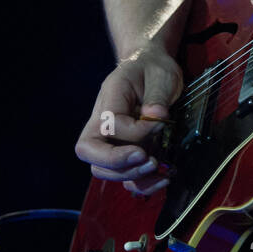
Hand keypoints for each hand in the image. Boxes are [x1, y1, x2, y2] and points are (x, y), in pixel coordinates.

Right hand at [74, 44, 182, 196]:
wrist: (150, 67)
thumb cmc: (153, 69)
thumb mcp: (161, 74)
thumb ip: (157, 94)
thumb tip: (156, 116)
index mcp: (109, 99)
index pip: (110, 125)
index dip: (135, 132)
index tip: (159, 123)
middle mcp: (102, 122)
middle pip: (90, 152)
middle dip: (117, 163)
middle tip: (148, 158)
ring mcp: (110, 140)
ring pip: (103, 170)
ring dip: (130, 176)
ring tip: (157, 167)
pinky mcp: (124, 152)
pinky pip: (123, 176)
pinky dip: (140, 184)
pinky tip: (162, 179)